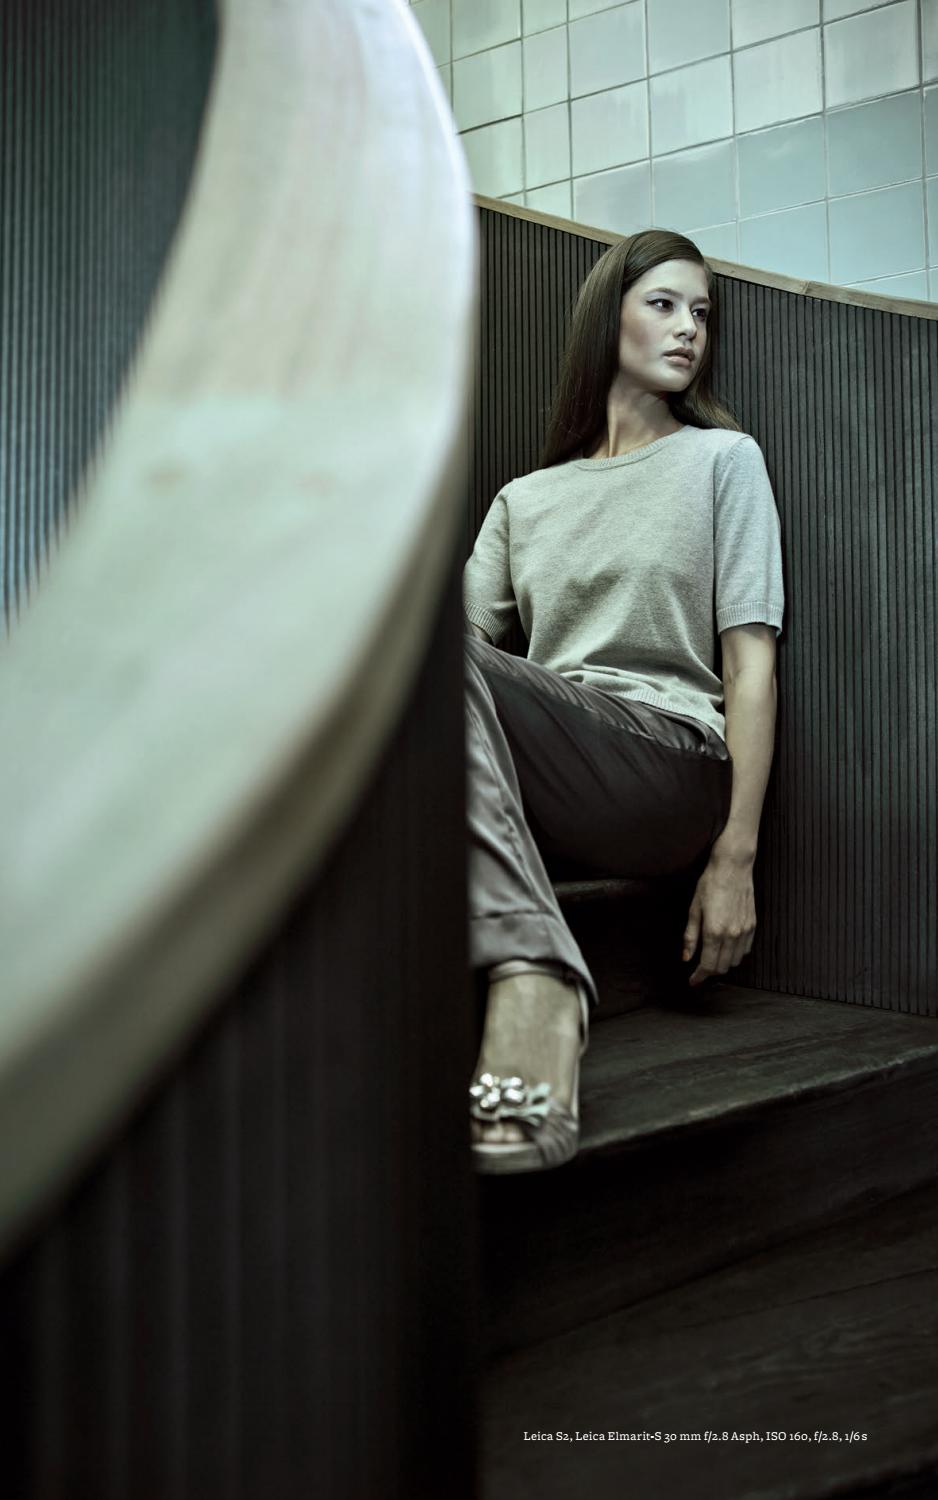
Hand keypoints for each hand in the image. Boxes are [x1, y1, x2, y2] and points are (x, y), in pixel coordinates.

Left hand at [682, 850, 755, 986]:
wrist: (733, 868)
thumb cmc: (710, 885)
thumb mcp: (694, 909)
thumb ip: (690, 936)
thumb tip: (686, 957)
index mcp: (714, 932)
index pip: (708, 965)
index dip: (699, 976)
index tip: (693, 981)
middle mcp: (732, 935)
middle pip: (723, 967)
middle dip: (710, 972)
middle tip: (699, 969)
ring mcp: (745, 931)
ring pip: (735, 961)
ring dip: (723, 964)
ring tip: (712, 957)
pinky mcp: (753, 925)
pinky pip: (746, 950)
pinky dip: (736, 954)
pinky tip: (726, 948)